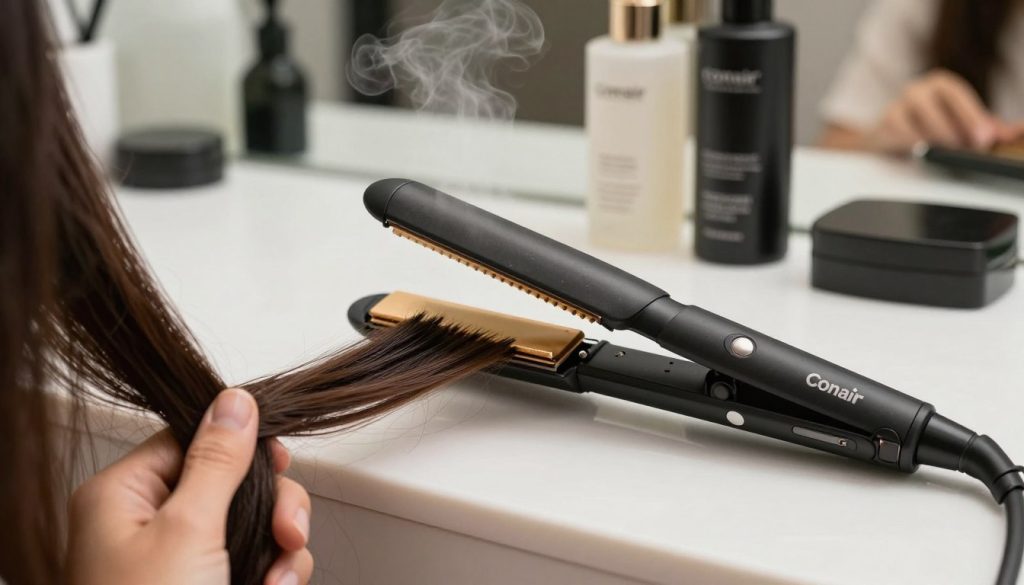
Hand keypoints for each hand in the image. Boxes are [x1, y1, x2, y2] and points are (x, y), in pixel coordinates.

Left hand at [68, 389, 312, 584]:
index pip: (189, 439)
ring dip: (280, 549)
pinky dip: (276, 577)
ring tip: (277, 579)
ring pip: (253, 525)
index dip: (239, 446)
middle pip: (231, 482)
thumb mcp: (187, 531)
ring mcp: (181, 563)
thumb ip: (217, 461)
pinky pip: (258, 563)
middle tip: (287, 529)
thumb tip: (234, 402)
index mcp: (122, 498)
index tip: (277, 458)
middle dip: (272, 507)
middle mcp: (148, 527)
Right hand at [869, 69, 1017, 153]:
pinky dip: (910, 141)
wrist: (891, 137)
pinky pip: (897, 129)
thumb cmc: (932, 128)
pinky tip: (920, 151)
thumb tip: (1016, 132)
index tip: (985, 137)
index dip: (972, 115)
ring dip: (932, 137)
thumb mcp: (964, 125)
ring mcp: (899, 104)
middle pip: (933, 104)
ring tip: (944, 152)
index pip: (958, 94)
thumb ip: (989, 127)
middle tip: (969, 148)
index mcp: (942, 85)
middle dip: (953, 129)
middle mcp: (919, 89)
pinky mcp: (884, 122)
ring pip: (913, 117)